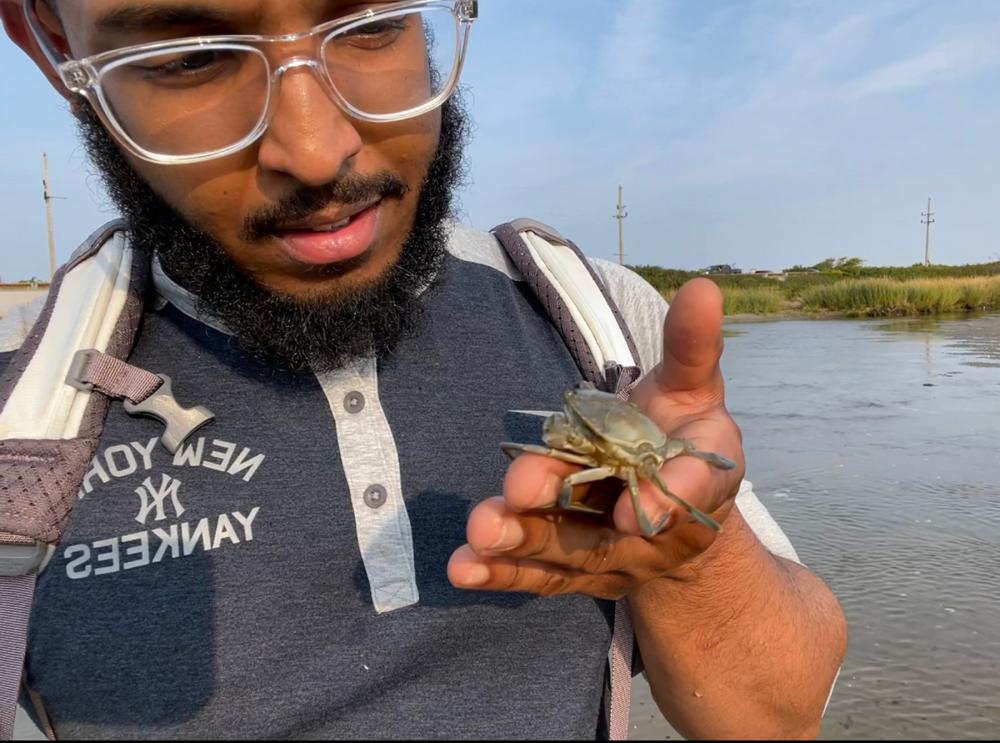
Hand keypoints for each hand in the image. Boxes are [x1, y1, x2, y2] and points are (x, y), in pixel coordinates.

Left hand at [448, 279, 746, 598]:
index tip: (632, 513)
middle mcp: (657, 530)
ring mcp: (614, 557)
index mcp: (698, 481)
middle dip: (561, 502)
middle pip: (611, 521)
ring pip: (566, 553)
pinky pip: (538, 577)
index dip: (662, 501)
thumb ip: (692, 347)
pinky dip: (500, 573)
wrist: (676, 505)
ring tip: (481, 528)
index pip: (689, 491)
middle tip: (520, 486)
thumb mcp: (694, 387)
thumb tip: (701, 288)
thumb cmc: (682, 434)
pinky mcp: (575, 572)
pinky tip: (461, 568)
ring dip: (522, 541)